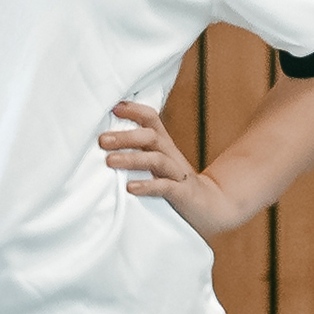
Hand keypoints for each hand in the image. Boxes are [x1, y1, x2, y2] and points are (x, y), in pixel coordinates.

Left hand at [99, 94, 262, 235]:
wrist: (211, 206)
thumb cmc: (174, 183)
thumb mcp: (156, 163)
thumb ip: (136, 151)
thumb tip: (102, 142)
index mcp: (163, 145)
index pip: (152, 120)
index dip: (135, 111)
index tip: (114, 108)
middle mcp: (171, 155)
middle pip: (151, 137)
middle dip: (126, 137)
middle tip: (102, 140)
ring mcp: (177, 174)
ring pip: (157, 160)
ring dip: (133, 159)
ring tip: (110, 161)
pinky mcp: (182, 194)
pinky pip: (166, 187)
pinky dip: (148, 186)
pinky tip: (130, 187)